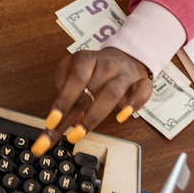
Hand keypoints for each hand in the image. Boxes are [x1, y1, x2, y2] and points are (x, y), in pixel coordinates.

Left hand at [31, 47, 151, 155]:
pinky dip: (134, 104)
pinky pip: (142, 92)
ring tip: (81, 132)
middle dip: (75, 115)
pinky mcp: (141, 83)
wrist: (126, 56)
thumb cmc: (95, 70)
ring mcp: (124, 75)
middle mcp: (106, 65)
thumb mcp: (73, 69)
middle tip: (63, 135)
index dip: (63, 100)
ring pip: (113, 93)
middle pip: (91, 88)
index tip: (51, 121)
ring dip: (95, 115)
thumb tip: (58, 112)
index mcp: (86, 59)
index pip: (75, 78)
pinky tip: (122, 116)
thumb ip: (64, 87)